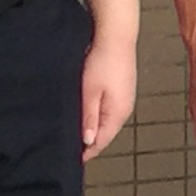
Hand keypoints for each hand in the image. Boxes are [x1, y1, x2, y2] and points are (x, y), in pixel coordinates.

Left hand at [80, 30, 138, 162]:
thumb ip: (89, 119)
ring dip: (93, 128)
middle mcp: (125, 109)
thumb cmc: (103, 61)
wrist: (116, 36)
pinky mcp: (122, 90)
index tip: (73, 159)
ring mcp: (125, 99)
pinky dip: (98, 115)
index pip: (101, 142)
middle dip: (90, 142)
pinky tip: (87, 112)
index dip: (87, 152)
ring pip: (107, 121)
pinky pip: (109, 110)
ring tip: (76, 131)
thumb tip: (88, 141)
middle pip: (105, 133)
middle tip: (71, 147)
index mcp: (118, 114)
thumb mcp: (90, 93)